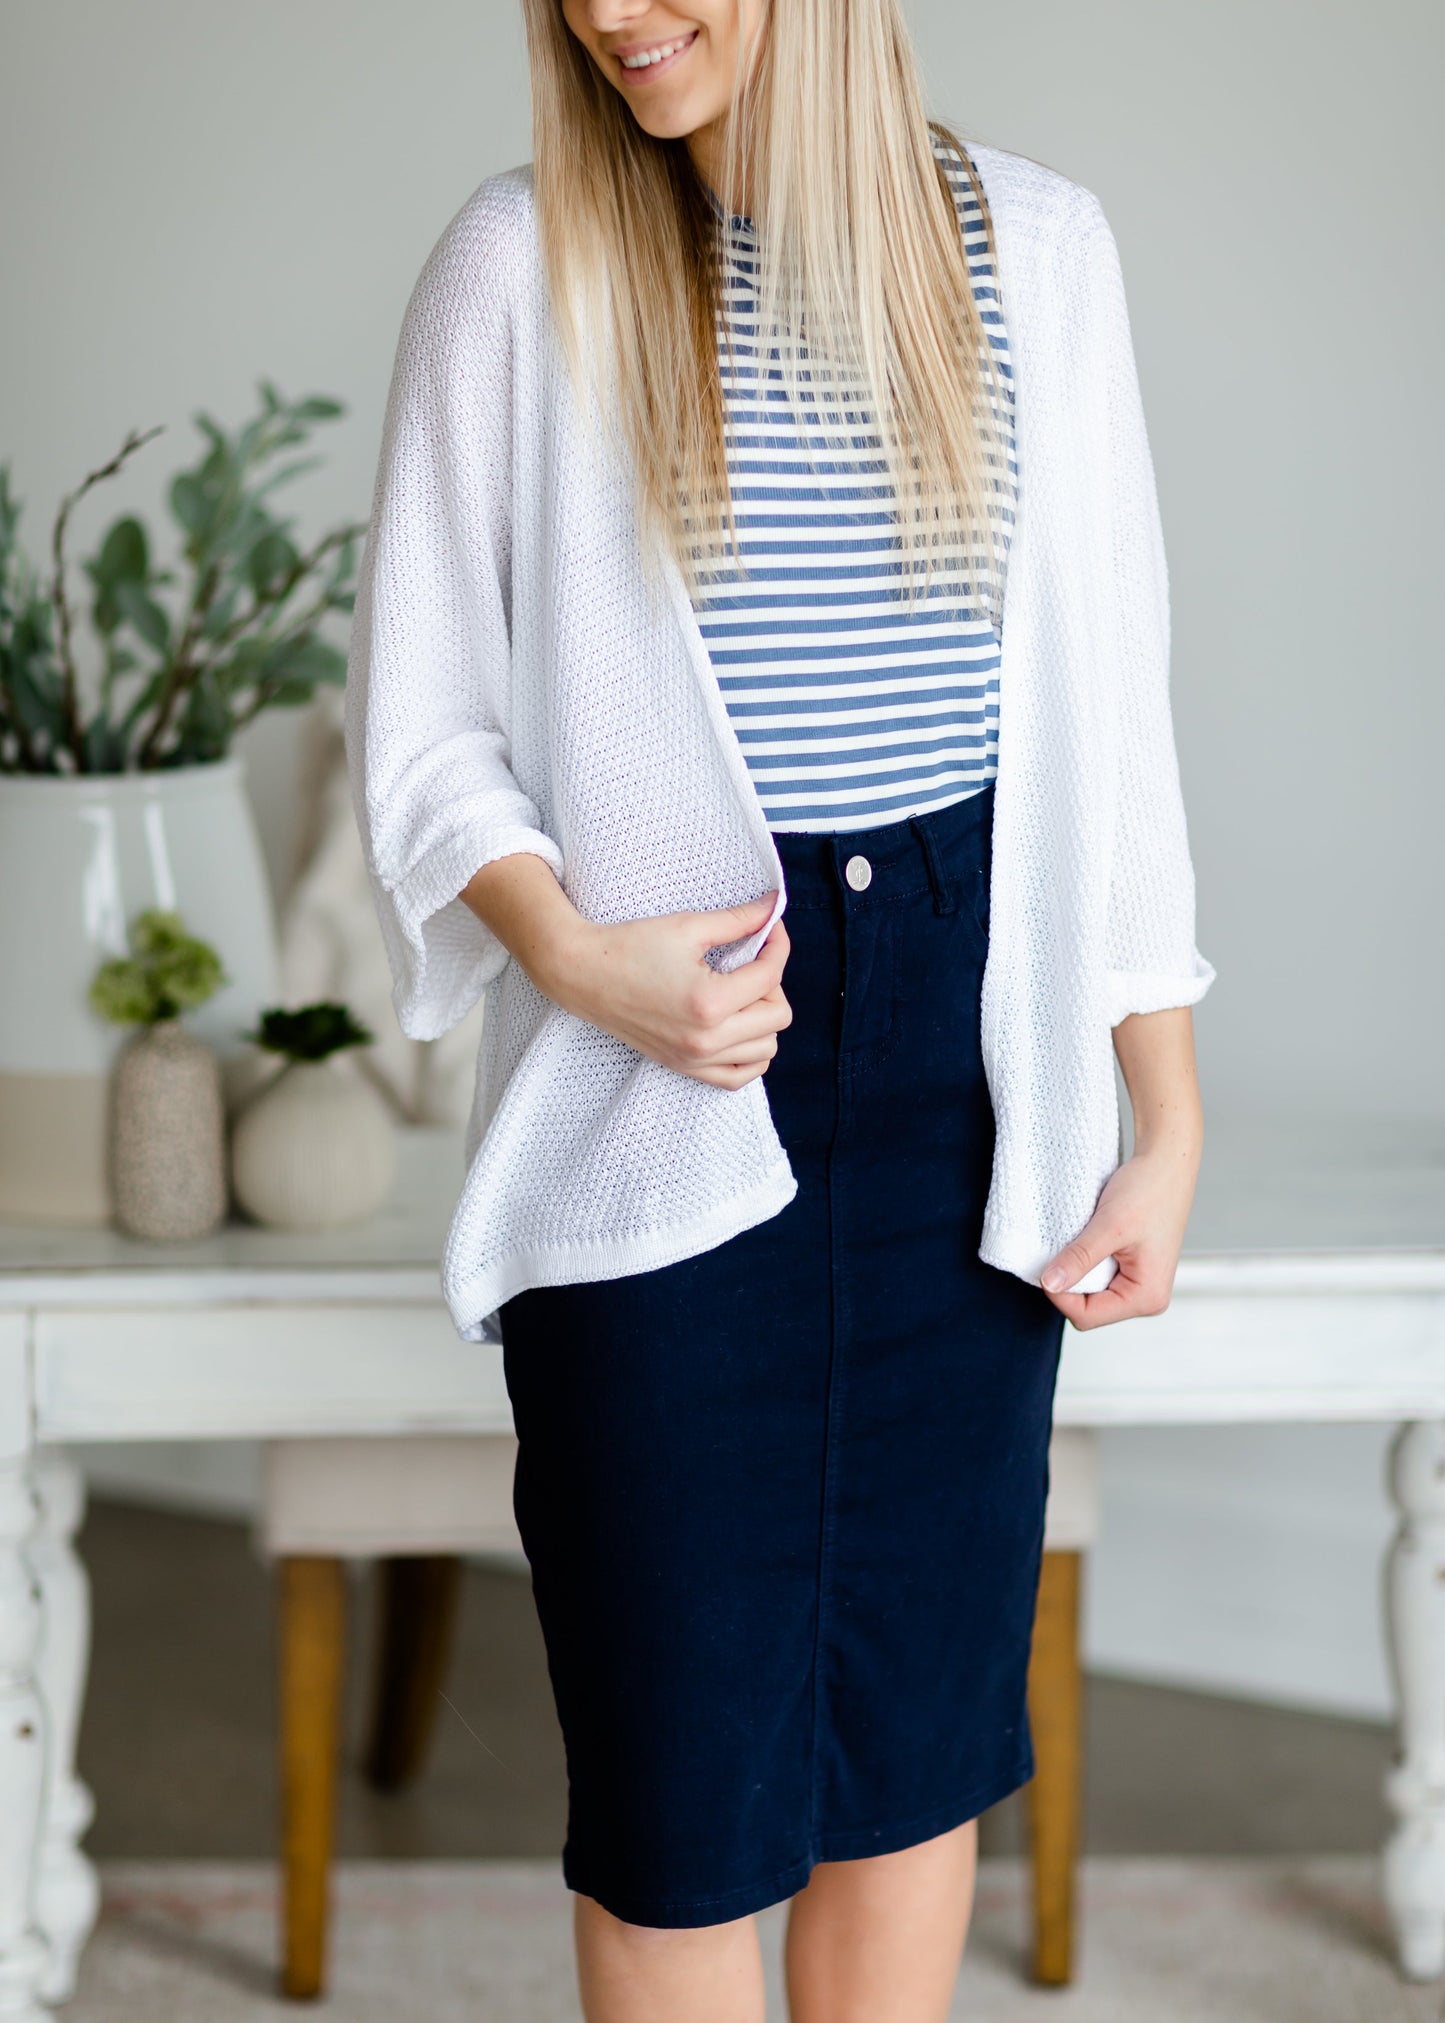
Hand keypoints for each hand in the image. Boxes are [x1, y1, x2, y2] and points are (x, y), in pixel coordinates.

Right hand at [536, 891, 792, 1091]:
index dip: (777, 944)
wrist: (583, 975)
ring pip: (766, 1050)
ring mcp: (695, 1059)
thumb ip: (739, 920)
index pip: (770, 976)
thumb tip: (774, 907)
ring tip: (741, 992)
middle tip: (751, 961)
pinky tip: (738, 1026)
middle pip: (778, 1016)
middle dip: (772, 982)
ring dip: (764, 1018)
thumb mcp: (688, 926)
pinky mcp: (684, 1067)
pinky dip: (750, 1054)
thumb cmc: (630, 946)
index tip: (769, 927)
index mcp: (710, 1002)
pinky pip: (739, 1077)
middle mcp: (706, 1039)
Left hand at [1037, 1139, 1199, 1330]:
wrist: (1167, 1164)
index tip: (1048, 1263)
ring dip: (1077, 1269)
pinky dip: (1085, 1261)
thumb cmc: (1150, 1190)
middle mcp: (1146, 1297)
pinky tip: (1088, 1240)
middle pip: (1087, 1309)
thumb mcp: (1109, 1226)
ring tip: (1083, 1240)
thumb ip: (1079, 1258)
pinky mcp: (1131, 1270)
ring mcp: (1139, 1284)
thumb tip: (1050, 1283)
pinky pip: (1097, 1277)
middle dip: (1069, 1282)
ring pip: (1090, 1293)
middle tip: (1066, 1248)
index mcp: (1147, 1296)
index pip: (1086, 1316)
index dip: (1060, 1293)